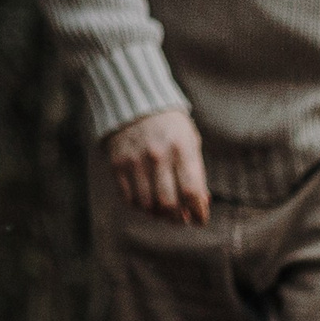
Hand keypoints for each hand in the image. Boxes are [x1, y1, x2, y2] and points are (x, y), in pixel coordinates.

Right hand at [105, 110, 209, 224]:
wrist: (135, 101)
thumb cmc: (171, 127)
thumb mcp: (191, 142)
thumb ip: (196, 172)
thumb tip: (202, 203)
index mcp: (182, 150)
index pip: (192, 193)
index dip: (199, 213)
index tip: (201, 220)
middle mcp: (158, 156)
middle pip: (169, 204)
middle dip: (179, 219)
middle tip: (182, 219)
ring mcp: (135, 160)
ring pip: (147, 204)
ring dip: (159, 215)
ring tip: (166, 212)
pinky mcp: (117, 163)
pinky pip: (129, 198)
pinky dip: (141, 206)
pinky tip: (148, 202)